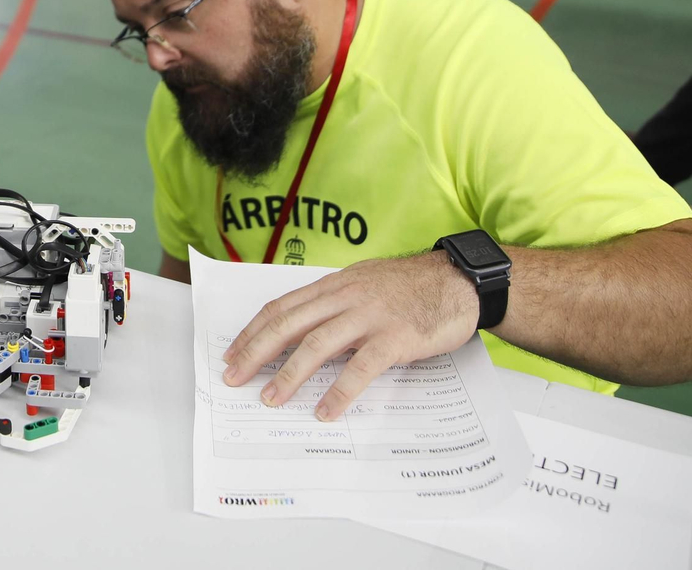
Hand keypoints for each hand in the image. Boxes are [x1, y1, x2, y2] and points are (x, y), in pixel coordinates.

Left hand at [220, 252, 478, 420]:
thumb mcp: (364, 285)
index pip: (282, 307)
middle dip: (256, 352)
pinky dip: (340, 391)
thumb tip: (304, 334)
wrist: (458, 281)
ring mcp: (369, 316)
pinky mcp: (395, 337)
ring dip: (289, 374)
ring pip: (317, 345)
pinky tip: (326, 411)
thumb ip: (335, 306)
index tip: (232, 352)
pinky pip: (361, 367)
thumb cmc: (411, 287)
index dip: (253, 331)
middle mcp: (345, 298)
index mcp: (334, 286)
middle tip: (234, 377)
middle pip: (289, 324)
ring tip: (271, 399)